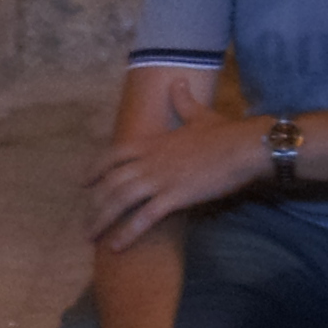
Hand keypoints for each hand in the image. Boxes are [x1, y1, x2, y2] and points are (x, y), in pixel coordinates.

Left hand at [87, 78, 262, 249]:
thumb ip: (184, 101)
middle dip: (95, 202)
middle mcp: (150, 160)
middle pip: (111, 181)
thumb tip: (178, 81)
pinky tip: (116, 247)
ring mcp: (160, 179)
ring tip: (91, 237)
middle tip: (86, 220)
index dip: (95, 168)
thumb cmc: (225, 132)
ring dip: (101, 220)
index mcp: (153, 142)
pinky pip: (144, 218)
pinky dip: (127, 233)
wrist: (244, 147)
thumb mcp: (200, 114)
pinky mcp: (174, 196)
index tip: (84, 182)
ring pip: (120, 200)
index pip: (114, 154)